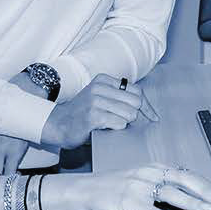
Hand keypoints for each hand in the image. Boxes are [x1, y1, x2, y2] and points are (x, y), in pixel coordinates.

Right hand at [39, 75, 157, 148]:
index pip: (137, 91)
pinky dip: (116, 129)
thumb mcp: (100, 98)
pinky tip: (105, 128)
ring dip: (124, 124)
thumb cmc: (82, 115)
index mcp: (103, 80)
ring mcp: (96, 100)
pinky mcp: (93, 115)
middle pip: (136, 102)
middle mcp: (100, 87)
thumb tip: (150, 112)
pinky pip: (119, 123)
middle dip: (134, 116)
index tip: (152, 118)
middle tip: (122, 122)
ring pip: (130, 114)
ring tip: (110, 124)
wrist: (58, 124)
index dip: (147, 107)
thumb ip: (120, 99)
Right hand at [85, 164, 210, 209]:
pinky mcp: (130, 202)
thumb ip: (164, 184)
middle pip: (184, 180)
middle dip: (206, 191)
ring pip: (171, 194)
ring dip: (192, 203)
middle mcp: (149, 174)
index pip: (187, 174)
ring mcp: (139, 187)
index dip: (207, 185)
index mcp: (155, 168)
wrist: (89, 188)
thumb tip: (192, 198)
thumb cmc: (116, 185)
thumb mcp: (142, 178)